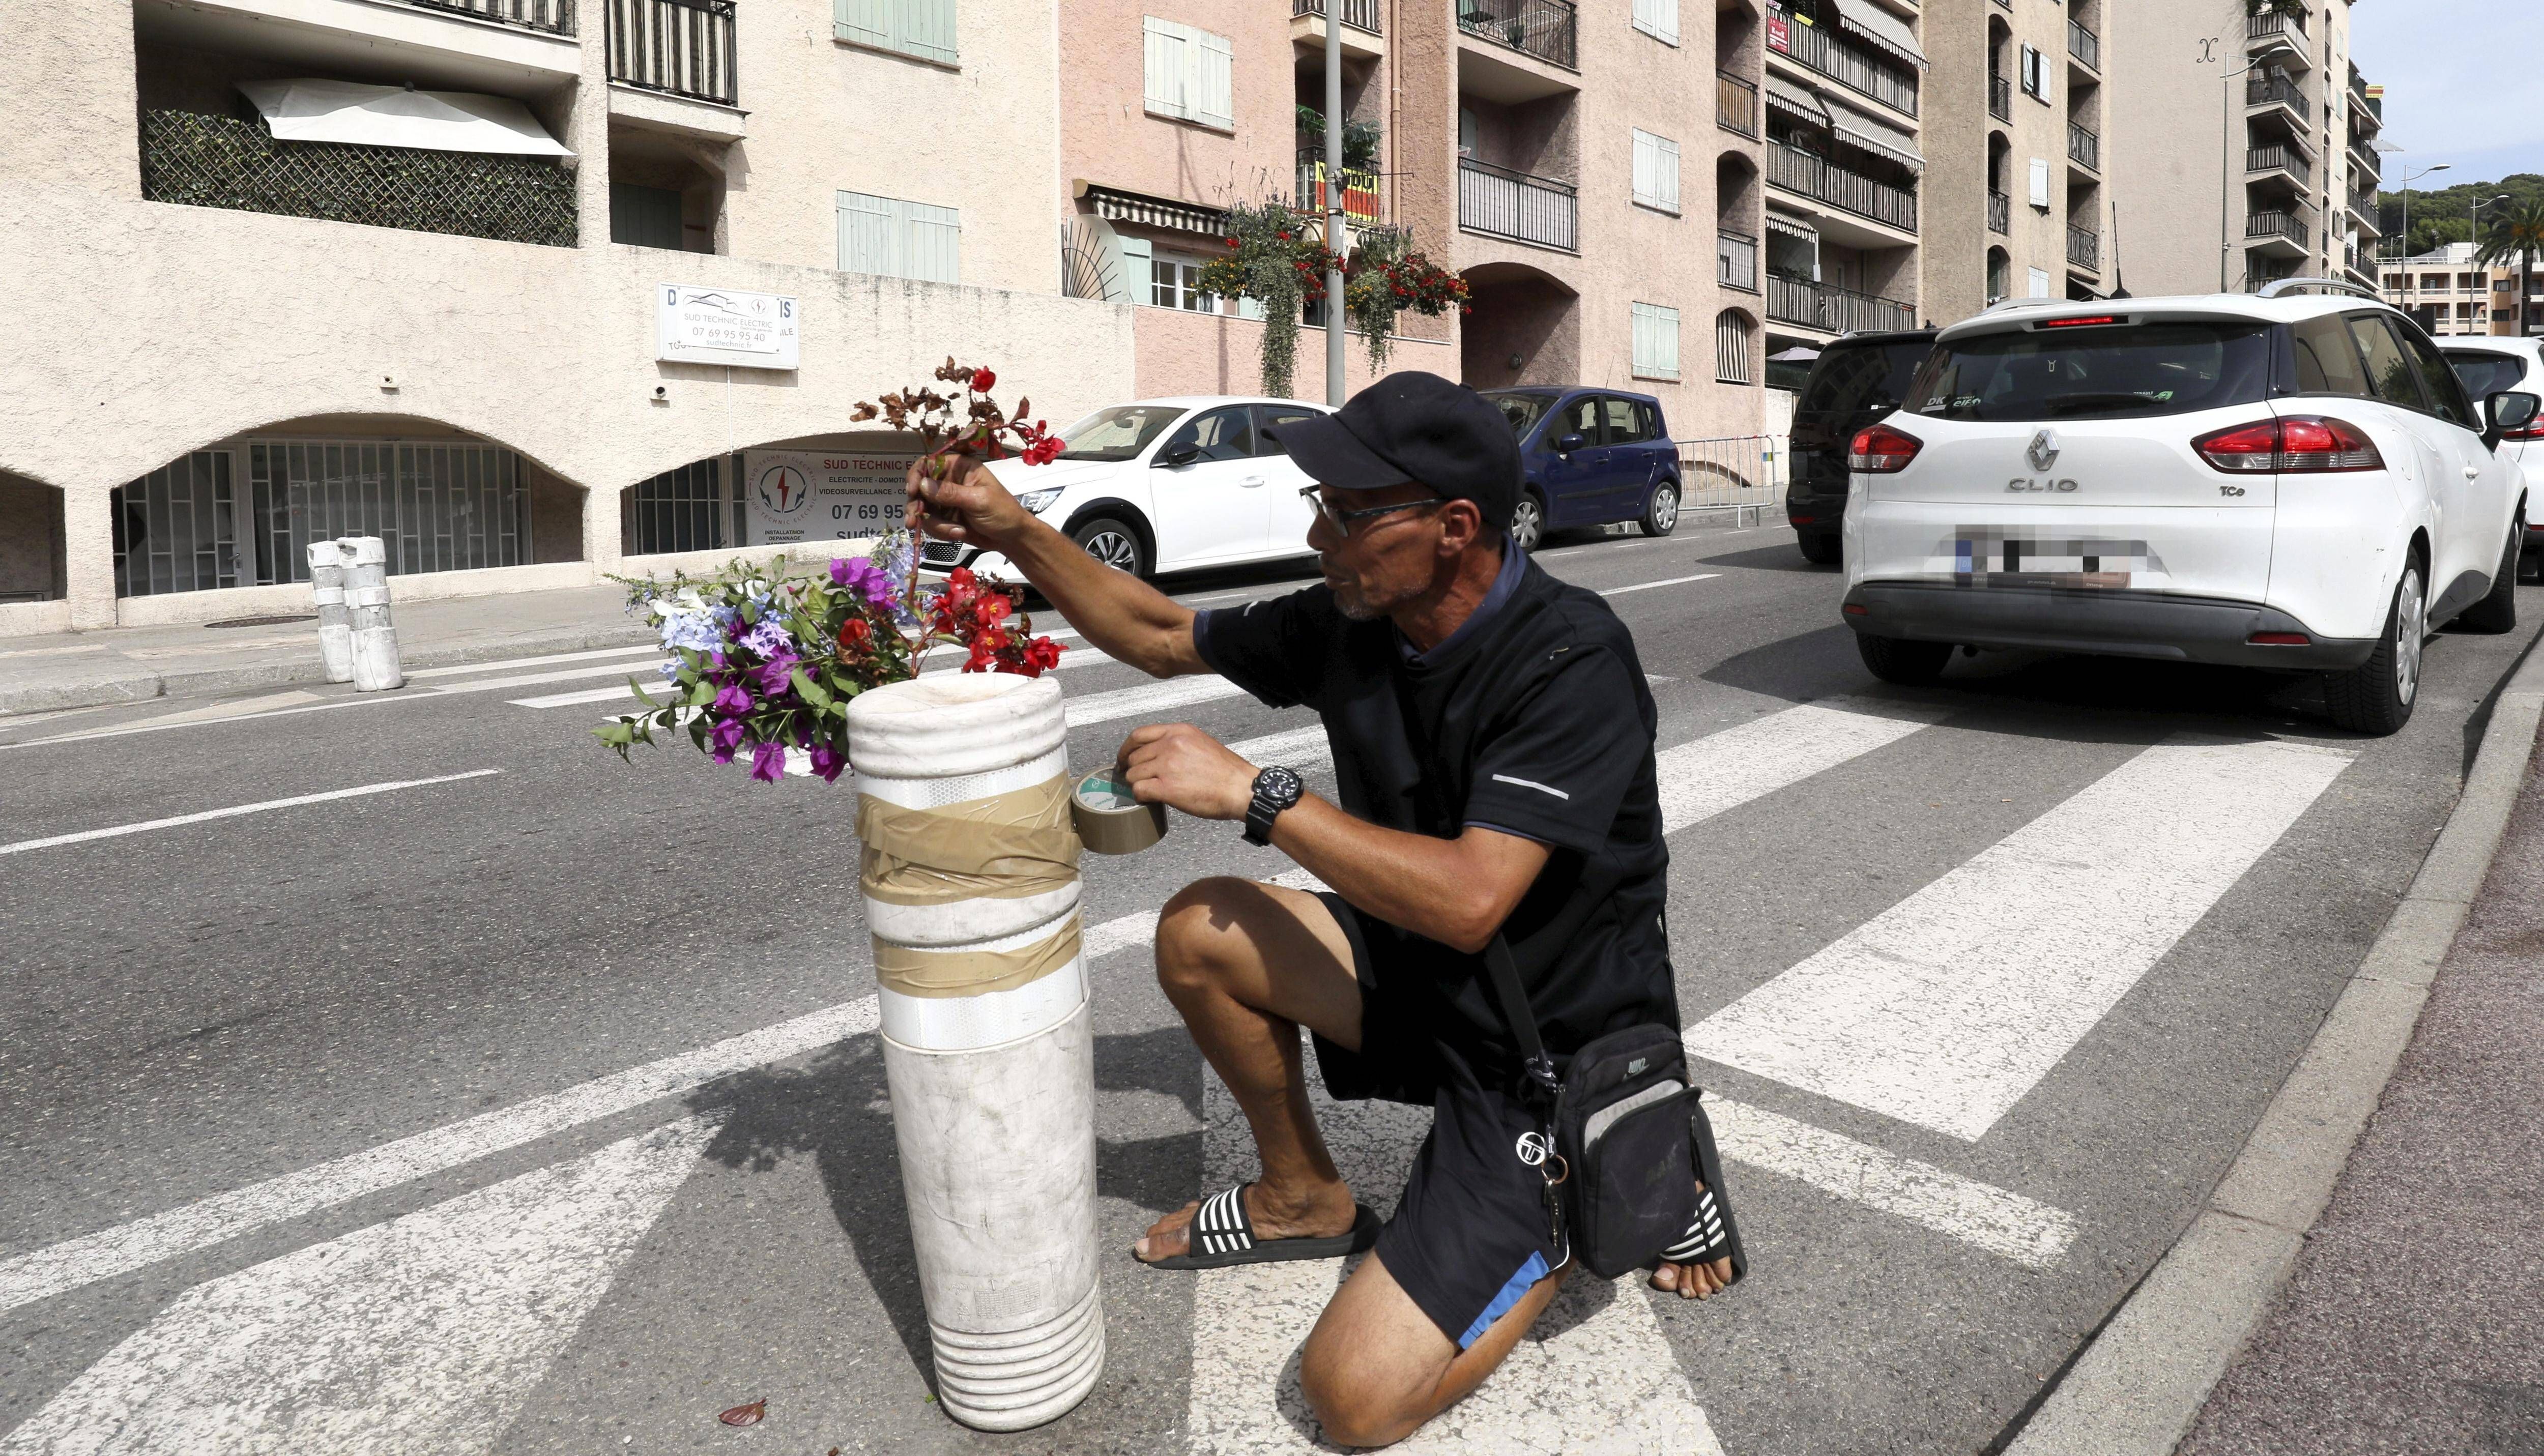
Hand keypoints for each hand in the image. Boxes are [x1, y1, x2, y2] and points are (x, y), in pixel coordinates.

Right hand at [905, 453, 1030, 552]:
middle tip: (914, 522)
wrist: (1012, 538)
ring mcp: (946, 500)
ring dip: (935, 524)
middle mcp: (949, 481)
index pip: (929, 463)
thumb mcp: (978, 500)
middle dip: (917, 506)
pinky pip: (930, 523)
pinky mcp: (945, 517)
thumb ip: (950, 493)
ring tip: (956, 532)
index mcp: (960, 467)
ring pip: (923, 509)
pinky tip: (958, 534)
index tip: (912, 491)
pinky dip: (940, 531)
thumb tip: (923, 484)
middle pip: (919, 488)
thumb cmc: (1003, 512)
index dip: (917, 475)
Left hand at [1118, 723, 1259, 821]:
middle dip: (1132, 770)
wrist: (1241, 788)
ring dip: (1137, 785)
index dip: (1126, 749)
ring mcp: (1167, 765)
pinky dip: (1140, 796)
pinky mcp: (1167, 787)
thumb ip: (1178, 744)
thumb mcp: (1201, 743)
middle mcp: (1170, 744)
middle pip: (1134, 757)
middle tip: (1137, 781)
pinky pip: (1139, 790)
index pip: (1138, 734)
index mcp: (1178, 731)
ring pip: (1133, 774)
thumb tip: (1158, 755)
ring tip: (1149, 792)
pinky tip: (1150, 800)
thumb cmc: (1226, 772)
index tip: (1124, 759)